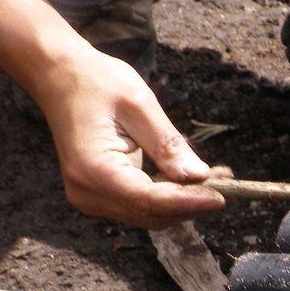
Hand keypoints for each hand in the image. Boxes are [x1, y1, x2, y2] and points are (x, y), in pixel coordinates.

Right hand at [32, 48, 228, 228]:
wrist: (60, 76)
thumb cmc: (97, 82)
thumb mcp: (139, 105)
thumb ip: (168, 144)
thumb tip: (198, 177)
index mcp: (92, 169)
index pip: (149, 200)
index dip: (188, 202)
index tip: (222, 197)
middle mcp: (87, 191)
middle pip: (151, 214)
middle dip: (192, 202)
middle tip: (229, 182)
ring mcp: (91, 197)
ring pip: (149, 214)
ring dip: (185, 200)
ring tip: (218, 177)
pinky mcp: (100, 194)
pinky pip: (142, 204)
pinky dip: (170, 195)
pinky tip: (194, 178)